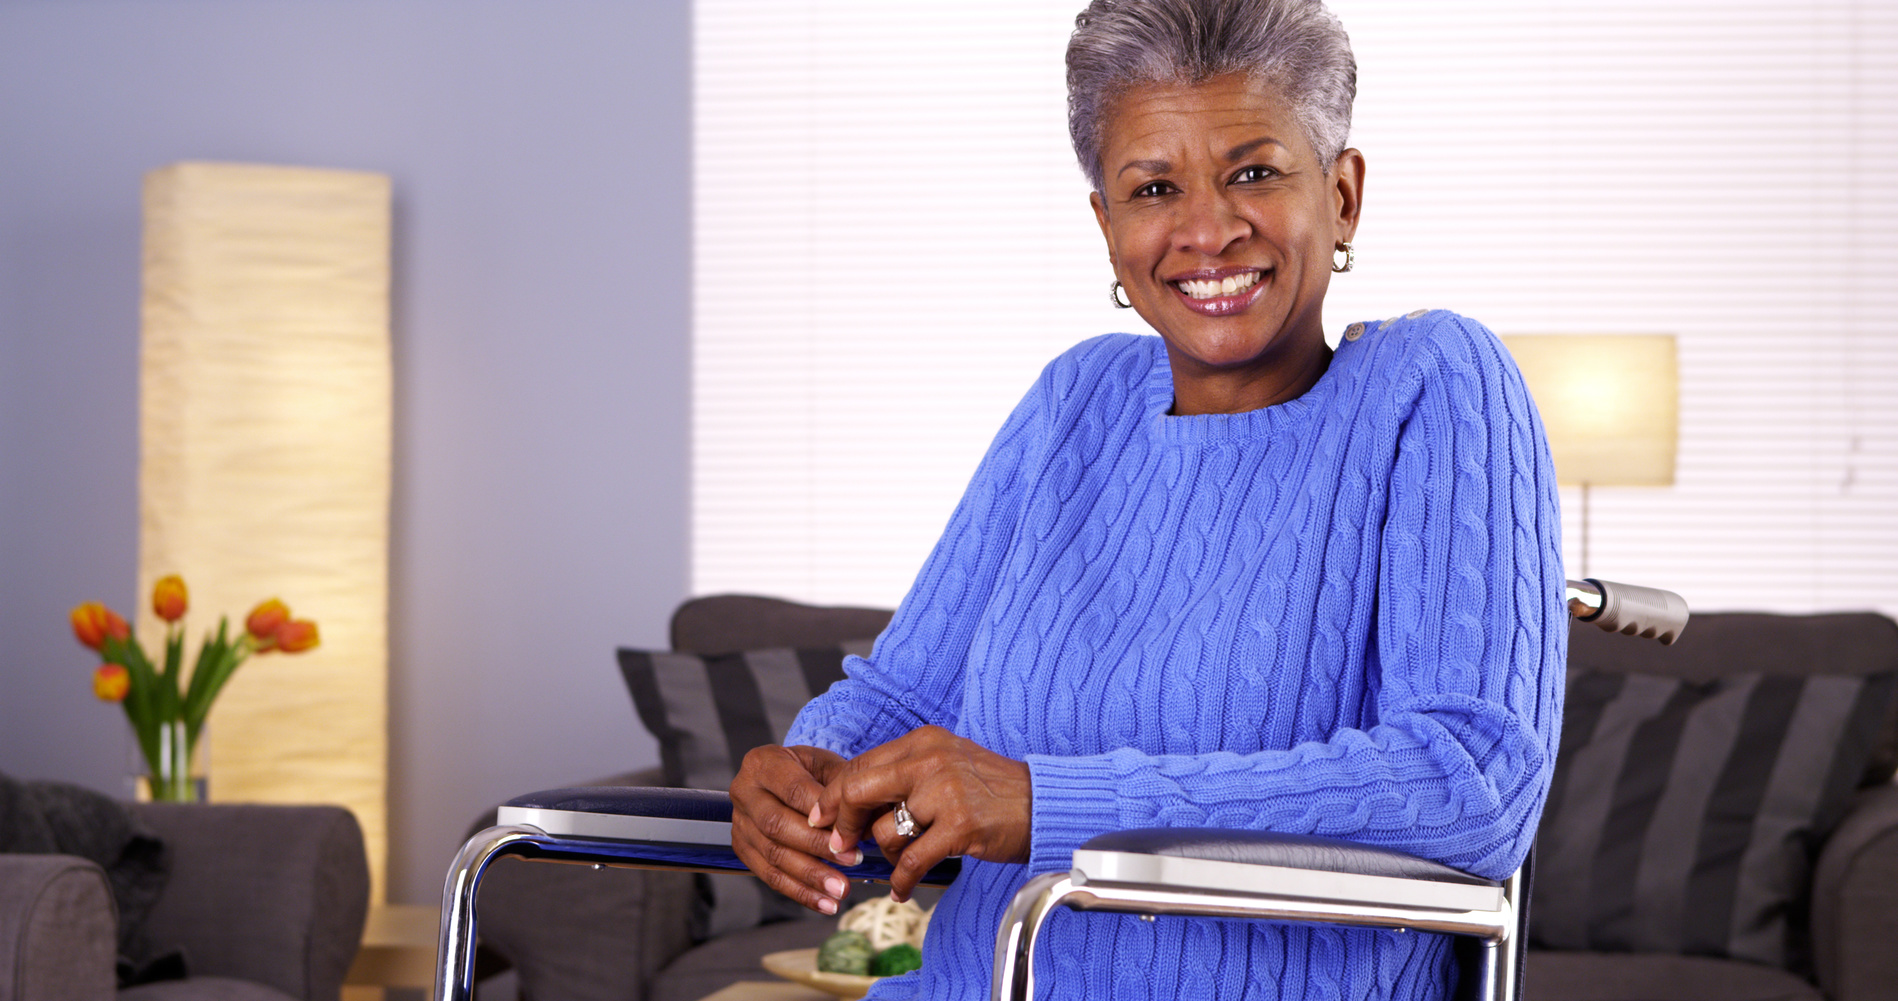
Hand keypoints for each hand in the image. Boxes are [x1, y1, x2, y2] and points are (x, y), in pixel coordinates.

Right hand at [730, 744, 855, 914]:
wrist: (782, 779)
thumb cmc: (808, 771)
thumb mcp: (825, 765)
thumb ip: (840, 787)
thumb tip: (862, 821)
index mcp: (763, 763)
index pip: (793, 790)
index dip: (821, 814)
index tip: (849, 832)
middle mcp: (744, 792)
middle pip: (777, 825)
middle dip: (816, 847)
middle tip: (851, 861)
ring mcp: (740, 823)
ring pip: (772, 855)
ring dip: (809, 876)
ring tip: (840, 889)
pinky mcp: (742, 849)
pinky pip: (769, 875)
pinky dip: (799, 892)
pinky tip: (824, 902)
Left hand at [810, 725, 1031, 901]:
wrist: (1042, 804)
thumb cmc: (992, 790)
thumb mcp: (947, 764)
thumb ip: (904, 775)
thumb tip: (853, 802)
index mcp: (923, 742)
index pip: (860, 765)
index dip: (834, 795)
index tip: (822, 818)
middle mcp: (930, 760)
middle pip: (858, 791)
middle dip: (841, 823)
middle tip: (841, 845)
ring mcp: (945, 792)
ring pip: (884, 831)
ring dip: (886, 854)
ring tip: (902, 860)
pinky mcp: (960, 826)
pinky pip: (910, 860)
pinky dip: (901, 880)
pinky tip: (901, 888)